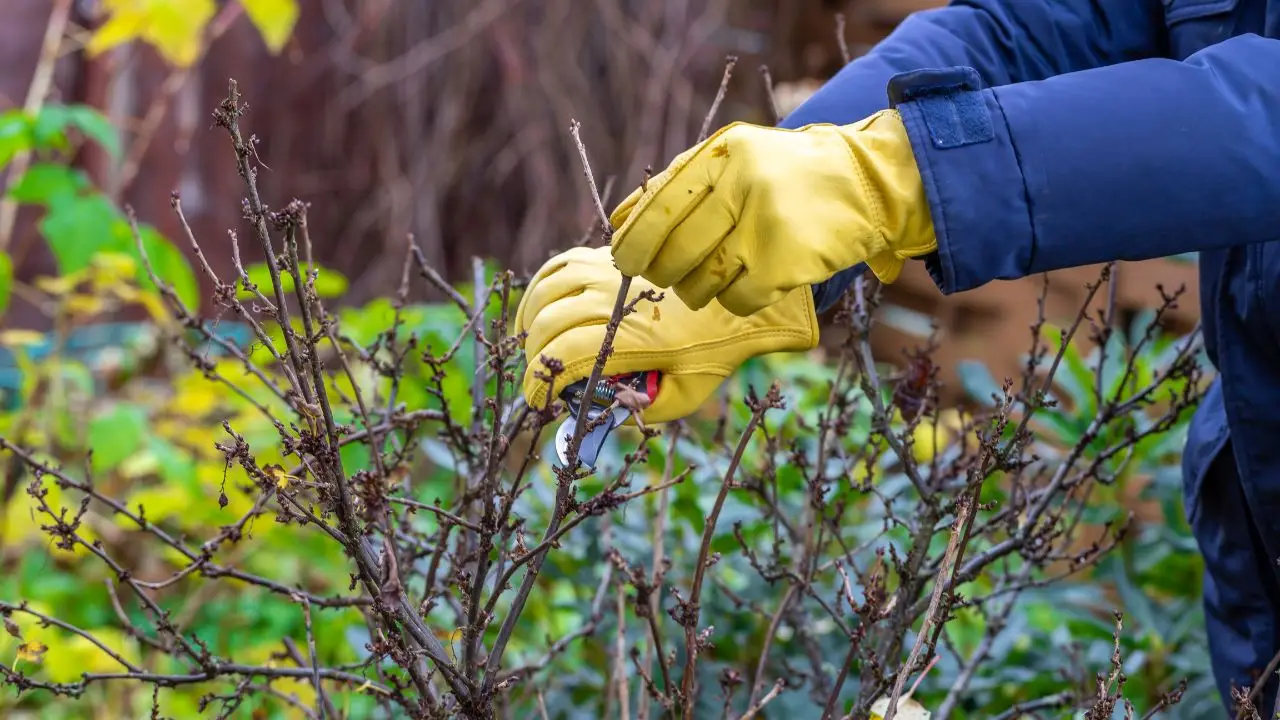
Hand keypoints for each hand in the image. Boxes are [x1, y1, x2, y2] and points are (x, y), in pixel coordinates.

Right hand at [514, 246, 817, 423]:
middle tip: (541, 379)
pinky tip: (542, 309)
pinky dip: (541, 288)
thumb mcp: (683, 396)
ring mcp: (611, 272)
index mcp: (632, 338)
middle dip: (533, 357)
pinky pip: (559, 265)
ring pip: (546, 291)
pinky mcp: (611, 255)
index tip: (538, 403)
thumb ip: (641, 411)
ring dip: (530, 321)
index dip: (539, 384)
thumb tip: (597, 416)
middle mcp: (616, 300)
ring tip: (533, 345)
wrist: (739, 303)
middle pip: (547, 325)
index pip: (563, 358)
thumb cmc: (713, 354)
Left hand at [608, 109, 935, 316]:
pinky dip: (732, 301)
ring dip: (696, 290)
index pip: (659, 206)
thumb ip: (678, 183)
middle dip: (661, 272)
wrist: (868, 181)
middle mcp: (742, 184)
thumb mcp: (734, 157)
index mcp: (721, 153)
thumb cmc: (786, 174)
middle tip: (663, 276)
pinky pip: (736, 300)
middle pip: (675, 250)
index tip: (624, 260)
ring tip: (710, 277)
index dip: (634, 240)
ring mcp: (765, 225)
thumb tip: (618, 221)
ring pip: (701, 281)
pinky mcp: (787, 262)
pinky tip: (745, 285)